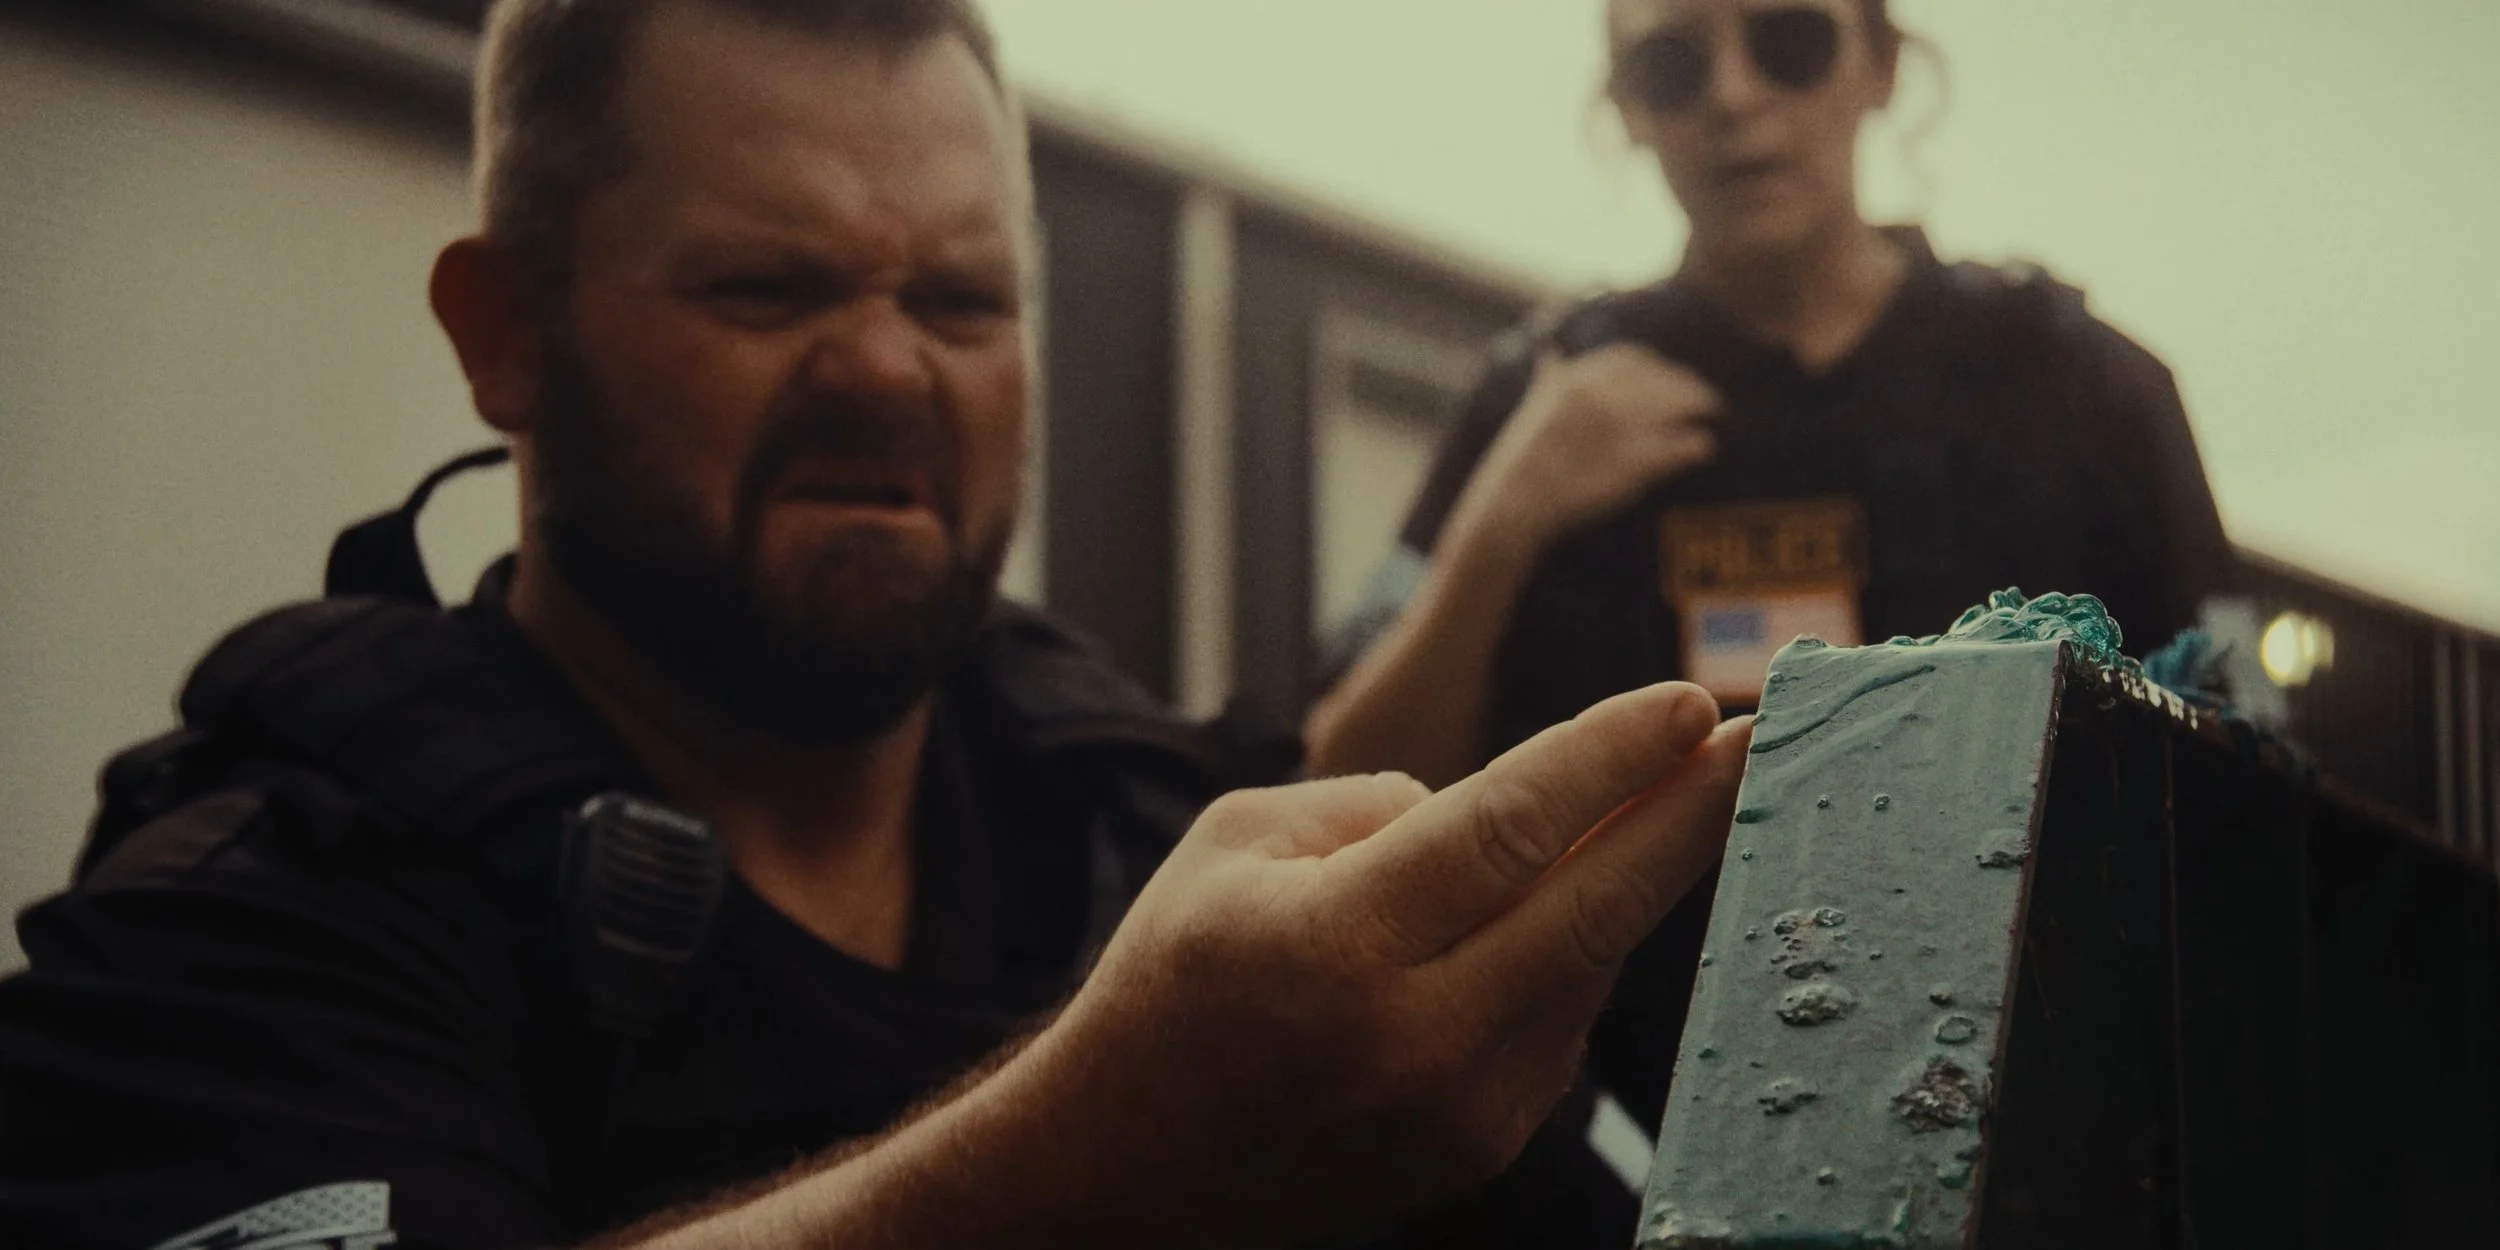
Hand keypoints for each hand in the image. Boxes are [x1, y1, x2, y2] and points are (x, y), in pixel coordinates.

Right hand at [1015, 683, 1750, 1244]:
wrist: (1124, 1170)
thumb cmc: (1171, 983)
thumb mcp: (1232, 846)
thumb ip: (1374, 805)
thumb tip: (1504, 810)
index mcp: (1336, 943)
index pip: (1510, 826)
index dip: (1611, 758)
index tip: (1690, 704)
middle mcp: (1412, 1035)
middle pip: (1595, 904)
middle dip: (1691, 814)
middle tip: (1761, 743)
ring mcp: (1458, 1107)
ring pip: (1588, 962)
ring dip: (1636, 878)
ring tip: (1676, 802)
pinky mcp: (1482, 1147)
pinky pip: (1560, 1019)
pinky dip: (1573, 952)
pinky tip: (1567, 907)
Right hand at [1457, 344, 1719, 554]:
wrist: (1512, 507)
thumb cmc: (1519, 464)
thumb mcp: (1532, 411)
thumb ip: (1548, 381)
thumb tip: (1549, 355)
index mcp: (1576, 380)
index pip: (1631, 359)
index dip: (1656, 366)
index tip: (1669, 376)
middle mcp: (1600, 397)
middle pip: (1661, 379)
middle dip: (1687, 385)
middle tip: (1704, 398)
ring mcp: (1617, 429)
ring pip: (1677, 405)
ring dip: (1700, 405)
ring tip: (1712, 415)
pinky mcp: (1633, 464)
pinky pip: (1678, 446)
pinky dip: (1695, 444)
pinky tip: (1705, 447)